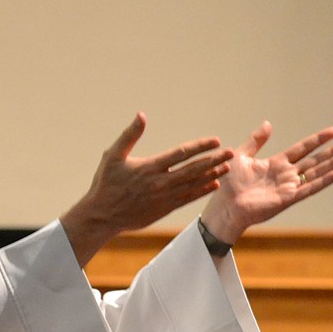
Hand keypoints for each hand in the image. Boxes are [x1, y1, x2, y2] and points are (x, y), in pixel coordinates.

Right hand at [61, 112, 233, 265]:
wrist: (102, 216)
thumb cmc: (105, 184)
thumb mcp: (112, 156)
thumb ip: (129, 135)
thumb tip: (142, 115)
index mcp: (149, 167)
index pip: (181, 154)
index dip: (200, 147)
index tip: (215, 141)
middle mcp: (160, 182)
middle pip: (193, 169)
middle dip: (213, 160)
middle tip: (230, 152)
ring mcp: (163, 198)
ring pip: (193, 184)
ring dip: (211, 175)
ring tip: (226, 166)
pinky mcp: (163, 209)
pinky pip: (187, 199)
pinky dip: (201, 191)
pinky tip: (214, 184)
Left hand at [202, 122, 332, 244]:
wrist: (224, 206)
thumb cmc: (228, 184)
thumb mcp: (241, 156)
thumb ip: (256, 141)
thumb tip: (268, 124)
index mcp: (276, 164)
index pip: (302, 149)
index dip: (317, 140)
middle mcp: (285, 175)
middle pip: (314, 161)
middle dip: (331, 152)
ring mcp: (288, 187)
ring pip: (315, 173)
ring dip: (332, 164)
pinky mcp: (287, 199)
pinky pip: (308, 189)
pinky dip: (323, 181)